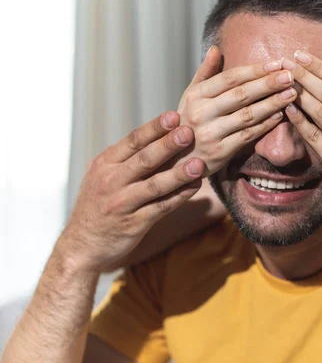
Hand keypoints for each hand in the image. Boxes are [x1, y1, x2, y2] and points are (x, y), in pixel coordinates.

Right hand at [57, 112, 203, 272]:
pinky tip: (195, 187)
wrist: (81, 246)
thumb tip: (161, 135)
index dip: (154, 128)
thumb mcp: (103, 175)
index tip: (174, 116)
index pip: (133, 140)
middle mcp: (111, 181)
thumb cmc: (99, 205)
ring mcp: (122, 203)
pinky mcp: (134, 224)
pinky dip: (179, 197)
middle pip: (144, 159)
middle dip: (168, 145)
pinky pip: (161, 207)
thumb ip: (126, 159)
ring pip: (155, 185)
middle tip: (189, 132)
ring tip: (198, 164)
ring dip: (178, 174)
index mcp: (106, 164)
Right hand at [177, 46, 297, 175]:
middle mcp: (201, 113)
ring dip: (272, 104)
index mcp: (195, 95)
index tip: (276, 63)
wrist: (178, 161)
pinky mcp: (220, 152)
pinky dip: (266, 125)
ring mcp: (211, 133)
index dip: (255, 70)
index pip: (230, 78)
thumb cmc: (188, 123)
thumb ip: (205, 73)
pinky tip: (280, 115)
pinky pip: (248, 135)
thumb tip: (215, 48)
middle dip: (268, 84)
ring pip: (248, 115)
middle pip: (241, 95)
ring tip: (291, 94)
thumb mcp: (190, 96)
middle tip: (290, 76)